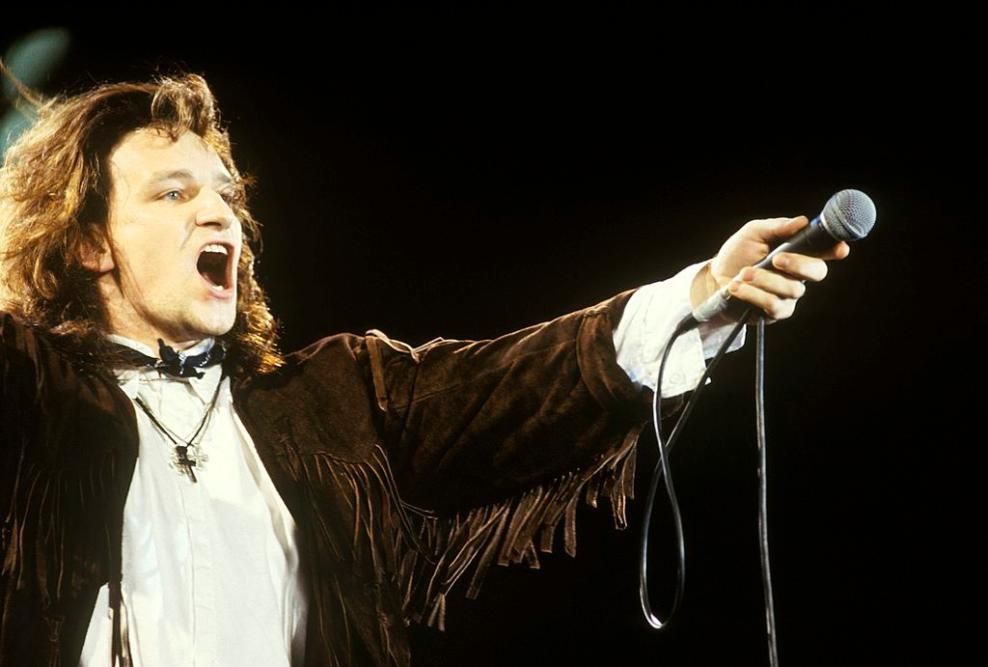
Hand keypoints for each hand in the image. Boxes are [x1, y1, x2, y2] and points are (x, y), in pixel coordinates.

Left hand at [690, 216, 850, 323]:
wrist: (713, 279)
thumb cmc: (737, 254)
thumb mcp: (753, 233)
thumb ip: (777, 227)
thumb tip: (801, 221)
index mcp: (798, 252)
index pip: (824, 250)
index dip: (835, 249)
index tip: (840, 249)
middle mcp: (798, 274)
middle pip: (817, 272)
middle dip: (799, 264)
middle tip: (777, 259)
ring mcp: (789, 296)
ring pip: (792, 289)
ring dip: (765, 279)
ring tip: (744, 273)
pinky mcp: (775, 313)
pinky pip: (773, 305)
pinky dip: (753, 294)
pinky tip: (737, 287)